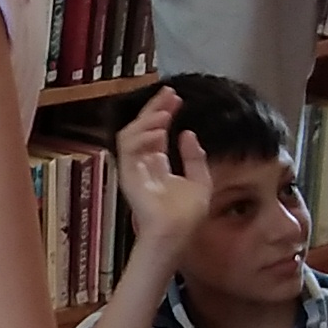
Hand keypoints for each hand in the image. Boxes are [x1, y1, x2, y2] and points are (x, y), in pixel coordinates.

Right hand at [111, 87, 213, 259]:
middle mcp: (142, 164)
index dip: (163, 113)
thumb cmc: (187, 215)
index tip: (176, 98)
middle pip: (143, 129)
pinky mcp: (128, 174)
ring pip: (131, 134)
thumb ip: (194, 157)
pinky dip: (142, 135)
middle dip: (154, 109)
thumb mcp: (200, 180)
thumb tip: (187, 133)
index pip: (155, 133)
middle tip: (168, 94)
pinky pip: (128, 148)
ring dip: (147, 119)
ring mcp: (133, 169)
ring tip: (165, 112)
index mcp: (157, 166)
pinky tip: (160, 130)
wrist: (177, 233)